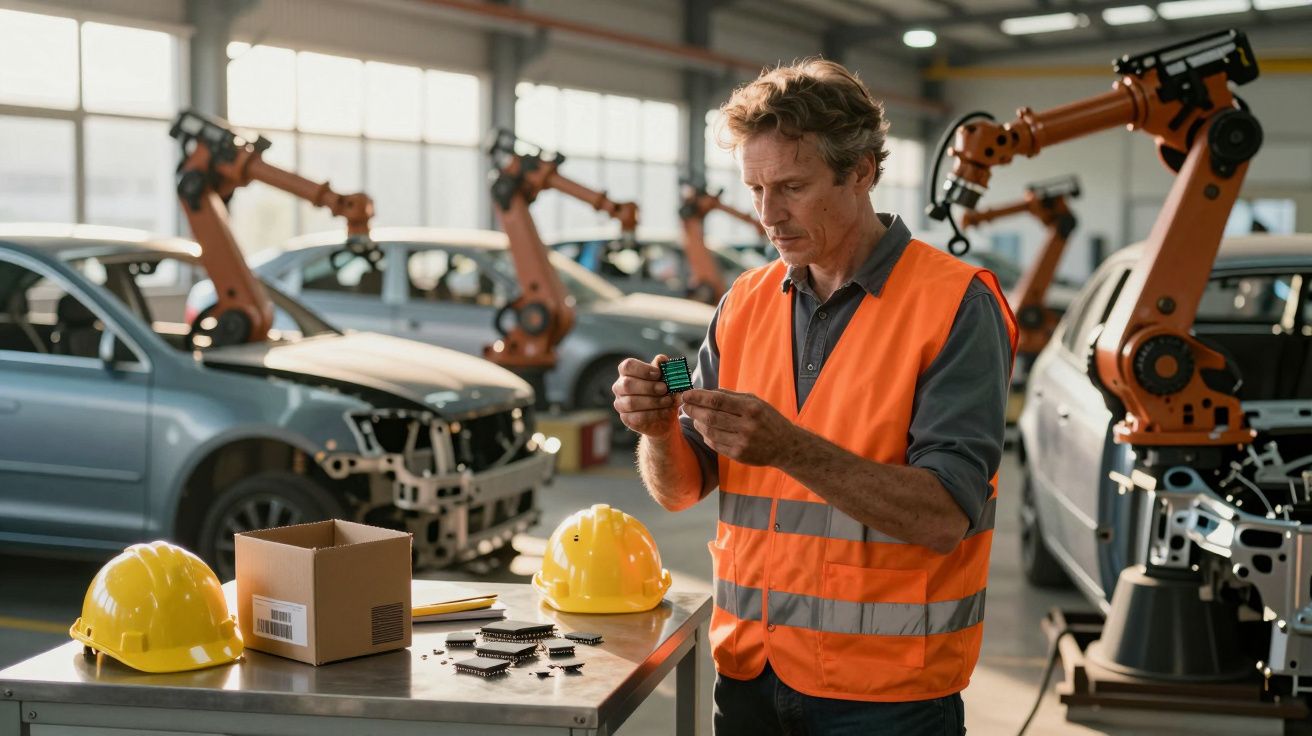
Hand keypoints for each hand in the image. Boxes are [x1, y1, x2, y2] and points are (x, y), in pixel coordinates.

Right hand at [612, 354, 678, 437]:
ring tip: (668, 401)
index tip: (658, 373)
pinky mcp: (626, 419)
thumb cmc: (662, 391)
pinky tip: (666, 411)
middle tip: (664, 388)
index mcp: (627, 373)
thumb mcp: (665, 378)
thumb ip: (663, 368)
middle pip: (627, 384)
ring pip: (631, 402)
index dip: (642, 369)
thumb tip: (661, 359)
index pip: (627, 366)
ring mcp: (621, 404)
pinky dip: (654, 414)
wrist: (665, 414)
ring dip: (653, 401)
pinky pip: (637, 417)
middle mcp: (619, 387)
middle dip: (648, 387)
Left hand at [681, 388, 798, 466]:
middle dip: (693, 410)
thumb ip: (731, 396)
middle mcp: (747, 425)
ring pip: (710, 432)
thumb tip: (706, 391)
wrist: (785, 445)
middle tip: (685, 405)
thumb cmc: (767, 419)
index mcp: (751, 408)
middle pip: (711, 416)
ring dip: (698, 423)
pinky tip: (704, 430)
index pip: (718, 400)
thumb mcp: (755, 401)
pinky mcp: (739, 455)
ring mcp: (743, 442)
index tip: (686, 394)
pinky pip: (715, 444)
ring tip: (694, 417)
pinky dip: (706, 436)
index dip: (698, 397)